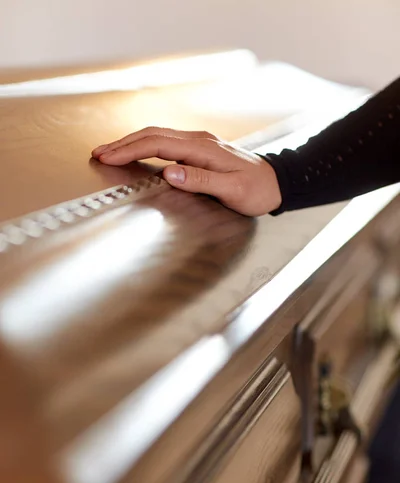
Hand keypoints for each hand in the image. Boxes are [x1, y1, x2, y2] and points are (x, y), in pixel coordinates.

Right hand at [92, 128, 281, 216]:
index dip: (129, 150)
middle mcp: (198, 140)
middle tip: (98, 153)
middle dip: (122, 143)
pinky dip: (145, 146)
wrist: (276, 183)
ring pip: (157, 136)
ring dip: (131, 142)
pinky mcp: (199, 149)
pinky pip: (165, 142)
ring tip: (109, 152)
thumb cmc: (256, 191)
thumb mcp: (232, 191)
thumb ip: (201, 181)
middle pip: (152, 135)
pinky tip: (136, 152)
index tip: (108, 157)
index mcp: (202, 148)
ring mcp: (198, 143)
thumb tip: (169, 173)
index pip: (157, 144)